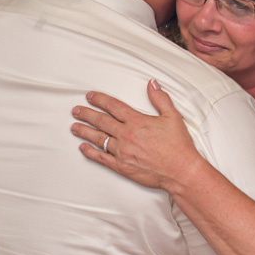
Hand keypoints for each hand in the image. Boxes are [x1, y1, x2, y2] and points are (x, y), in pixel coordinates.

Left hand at [71, 80, 202, 192]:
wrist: (181, 171)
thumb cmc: (178, 146)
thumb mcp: (172, 117)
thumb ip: (160, 98)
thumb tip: (152, 84)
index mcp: (136, 121)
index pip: (112, 106)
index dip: (99, 99)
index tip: (90, 96)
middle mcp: (126, 135)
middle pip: (100, 121)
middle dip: (86, 114)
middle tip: (76, 110)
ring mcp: (122, 151)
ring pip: (98, 138)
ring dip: (84, 131)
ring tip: (74, 127)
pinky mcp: (121, 166)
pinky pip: (101, 158)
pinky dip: (90, 152)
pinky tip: (83, 147)